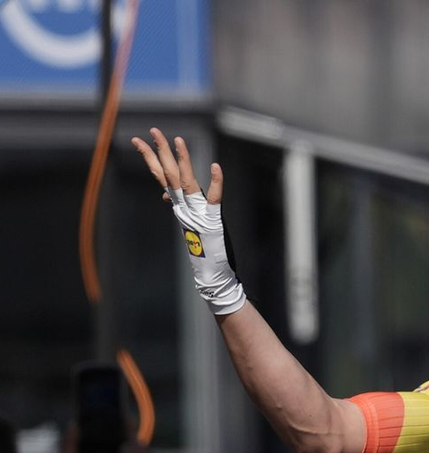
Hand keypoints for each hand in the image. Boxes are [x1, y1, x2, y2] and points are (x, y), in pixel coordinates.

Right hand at [131, 128, 244, 314]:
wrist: (211, 273)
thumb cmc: (203, 249)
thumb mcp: (188, 223)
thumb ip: (178, 205)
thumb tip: (165, 195)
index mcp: (178, 205)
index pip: (160, 176)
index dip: (150, 157)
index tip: (138, 140)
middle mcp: (184, 206)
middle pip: (168, 174)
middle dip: (160, 151)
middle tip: (153, 130)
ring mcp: (197, 212)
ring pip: (186, 181)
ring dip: (182, 160)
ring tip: (178, 140)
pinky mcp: (213, 219)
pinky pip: (214, 197)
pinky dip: (215, 182)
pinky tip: (216, 167)